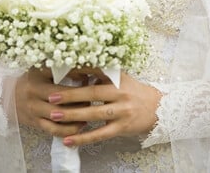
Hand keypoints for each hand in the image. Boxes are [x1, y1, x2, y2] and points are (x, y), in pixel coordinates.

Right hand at [14, 67, 87, 136]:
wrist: (6, 94)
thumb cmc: (29, 78)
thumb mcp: (41, 69)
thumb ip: (59, 69)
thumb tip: (83, 71)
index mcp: (37, 85)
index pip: (60, 91)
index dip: (77, 91)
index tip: (90, 88)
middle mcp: (34, 101)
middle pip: (60, 108)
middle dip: (78, 107)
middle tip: (92, 101)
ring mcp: (35, 115)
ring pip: (57, 123)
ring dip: (74, 122)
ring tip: (87, 116)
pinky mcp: (36, 124)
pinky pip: (53, 131)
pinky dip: (67, 131)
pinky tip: (78, 128)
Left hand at [47, 68, 161, 147]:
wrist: (158, 108)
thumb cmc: (133, 90)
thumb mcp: (120, 77)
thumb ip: (100, 74)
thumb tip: (75, 70)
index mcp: (118, 77)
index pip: (96, 70)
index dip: (79, 70)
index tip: (61, 70)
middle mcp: (120, 93)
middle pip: (92, 93)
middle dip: (71, 95)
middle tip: (52, 97)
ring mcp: (121, 111)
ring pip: (94, 114)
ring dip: (73, 116)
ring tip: (54, 117)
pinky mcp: (121, 128)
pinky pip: (100, 135)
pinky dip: (83, 138)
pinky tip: (68, 140)